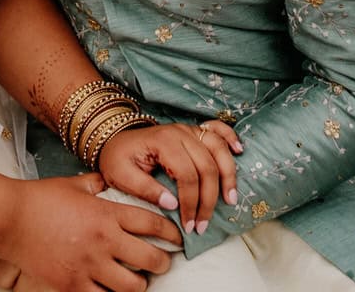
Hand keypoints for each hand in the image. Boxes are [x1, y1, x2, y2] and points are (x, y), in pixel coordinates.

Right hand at [0, 172, 179, 291]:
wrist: (11, 219)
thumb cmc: (40, 198)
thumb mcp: (74, 184)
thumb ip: (97, 184)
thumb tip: (108, 182)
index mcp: (105, 214)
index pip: (150, 223)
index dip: (169, 231)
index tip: (176, 237)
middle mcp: (103, 242)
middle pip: (150, 259)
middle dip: (162, 261)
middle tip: (163, 261)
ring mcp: (89, 267)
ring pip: (132, 286)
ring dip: (140, 283)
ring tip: (138, 279)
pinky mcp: (74, 286)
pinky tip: (112, 288)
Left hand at [98, 120, 241, 236]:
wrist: (115, 139)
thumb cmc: (118, 158)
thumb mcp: (121, 175)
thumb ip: (145, 189)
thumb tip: (172, 205)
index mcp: (162, 142)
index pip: (187, 175)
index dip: (191, 204)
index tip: (189, 226)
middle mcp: (179, 132)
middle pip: (207, 166)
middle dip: (209, 200)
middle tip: (203, 225)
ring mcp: (188, 129)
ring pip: (218, 149)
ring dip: (228, 175)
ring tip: (230, 200)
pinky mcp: (193, 131)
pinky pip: (217, 129)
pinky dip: (230, 137)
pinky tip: (239, 151)